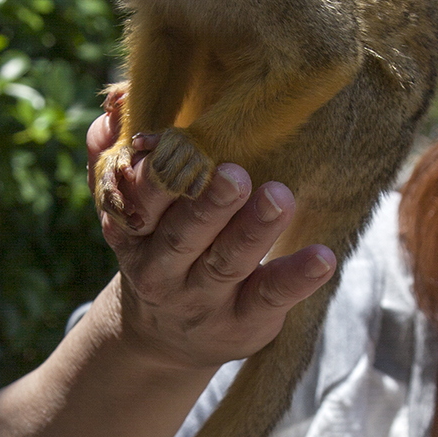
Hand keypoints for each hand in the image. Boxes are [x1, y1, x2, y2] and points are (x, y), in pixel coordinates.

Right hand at [86, 113, 335, 371]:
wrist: (162, 338)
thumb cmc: (155, 246)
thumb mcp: (125, 211)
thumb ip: (115, 154)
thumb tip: (119, 98)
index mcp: (132, 235)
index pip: (138, 205)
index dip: (152, 179)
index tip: (167, 145)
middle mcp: (162, 271)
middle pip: (183, 236)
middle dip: (207, 205)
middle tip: (232, 174)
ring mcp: (203, 300)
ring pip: (228, 262)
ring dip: (254, 230)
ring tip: (279, 197)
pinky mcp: (244, 322)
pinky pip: (271, 297)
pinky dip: (297, 278)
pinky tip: (323, 257)